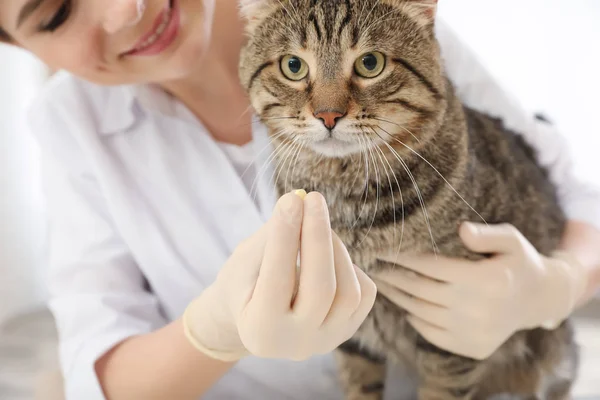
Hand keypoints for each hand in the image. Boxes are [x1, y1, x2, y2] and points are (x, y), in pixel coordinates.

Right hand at [183, 191, 376, 361]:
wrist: (254, 320)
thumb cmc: (244, 284)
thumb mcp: (245, 261)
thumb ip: (271, 236)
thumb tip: (300, 201)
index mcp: (259, 329)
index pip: (277, 279)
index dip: (285, 236)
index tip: (291, 200)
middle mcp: (296, 343)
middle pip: (321, 289)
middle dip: (318, 237)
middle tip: (313, 199)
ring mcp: (326, 340)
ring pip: (348, 292)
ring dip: (335, 249)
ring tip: (315, 226)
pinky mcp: (347, 331)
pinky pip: (364, 294)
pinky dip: (349, 266)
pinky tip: (328, 257)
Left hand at [372, 222, 586, 359]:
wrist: (540, 299)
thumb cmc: (518, 261)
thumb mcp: (510, 239)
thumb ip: (485, 234)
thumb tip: (461, 229)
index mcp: (486, 279)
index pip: (432, 267)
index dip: (403, 257)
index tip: (383, 249)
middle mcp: (480, 309)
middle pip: (422, 291)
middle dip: (394, 277)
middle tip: (374, 267)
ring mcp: (476, 332)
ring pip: (423, 314)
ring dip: (399, 298)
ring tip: (383, 284)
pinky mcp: (473, 347)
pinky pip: (434, 334)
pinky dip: (417, 321)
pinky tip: (407, 307)